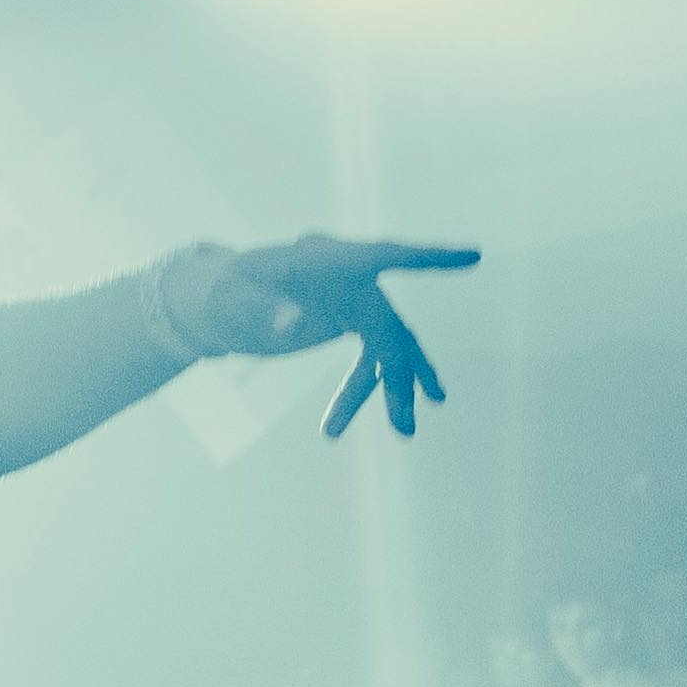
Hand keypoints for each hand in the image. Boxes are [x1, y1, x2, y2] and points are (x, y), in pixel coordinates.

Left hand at [174, 233, 479, 435]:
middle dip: (399, 375)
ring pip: (388, 348)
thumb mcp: (232, 302)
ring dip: (391, 389)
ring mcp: (354, 299)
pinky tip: (371, 417)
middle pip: (389, 326)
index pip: (383, 254)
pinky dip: (369, 386)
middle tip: (405, 424)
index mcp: (324, 259)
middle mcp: (349, 277)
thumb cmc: (222, 293)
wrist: (216, 302)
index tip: (471, 257)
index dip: (428, 258)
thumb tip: (292, 324)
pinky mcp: (350, 320)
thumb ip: (261, 310)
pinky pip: (373, 357)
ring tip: (404, 432)